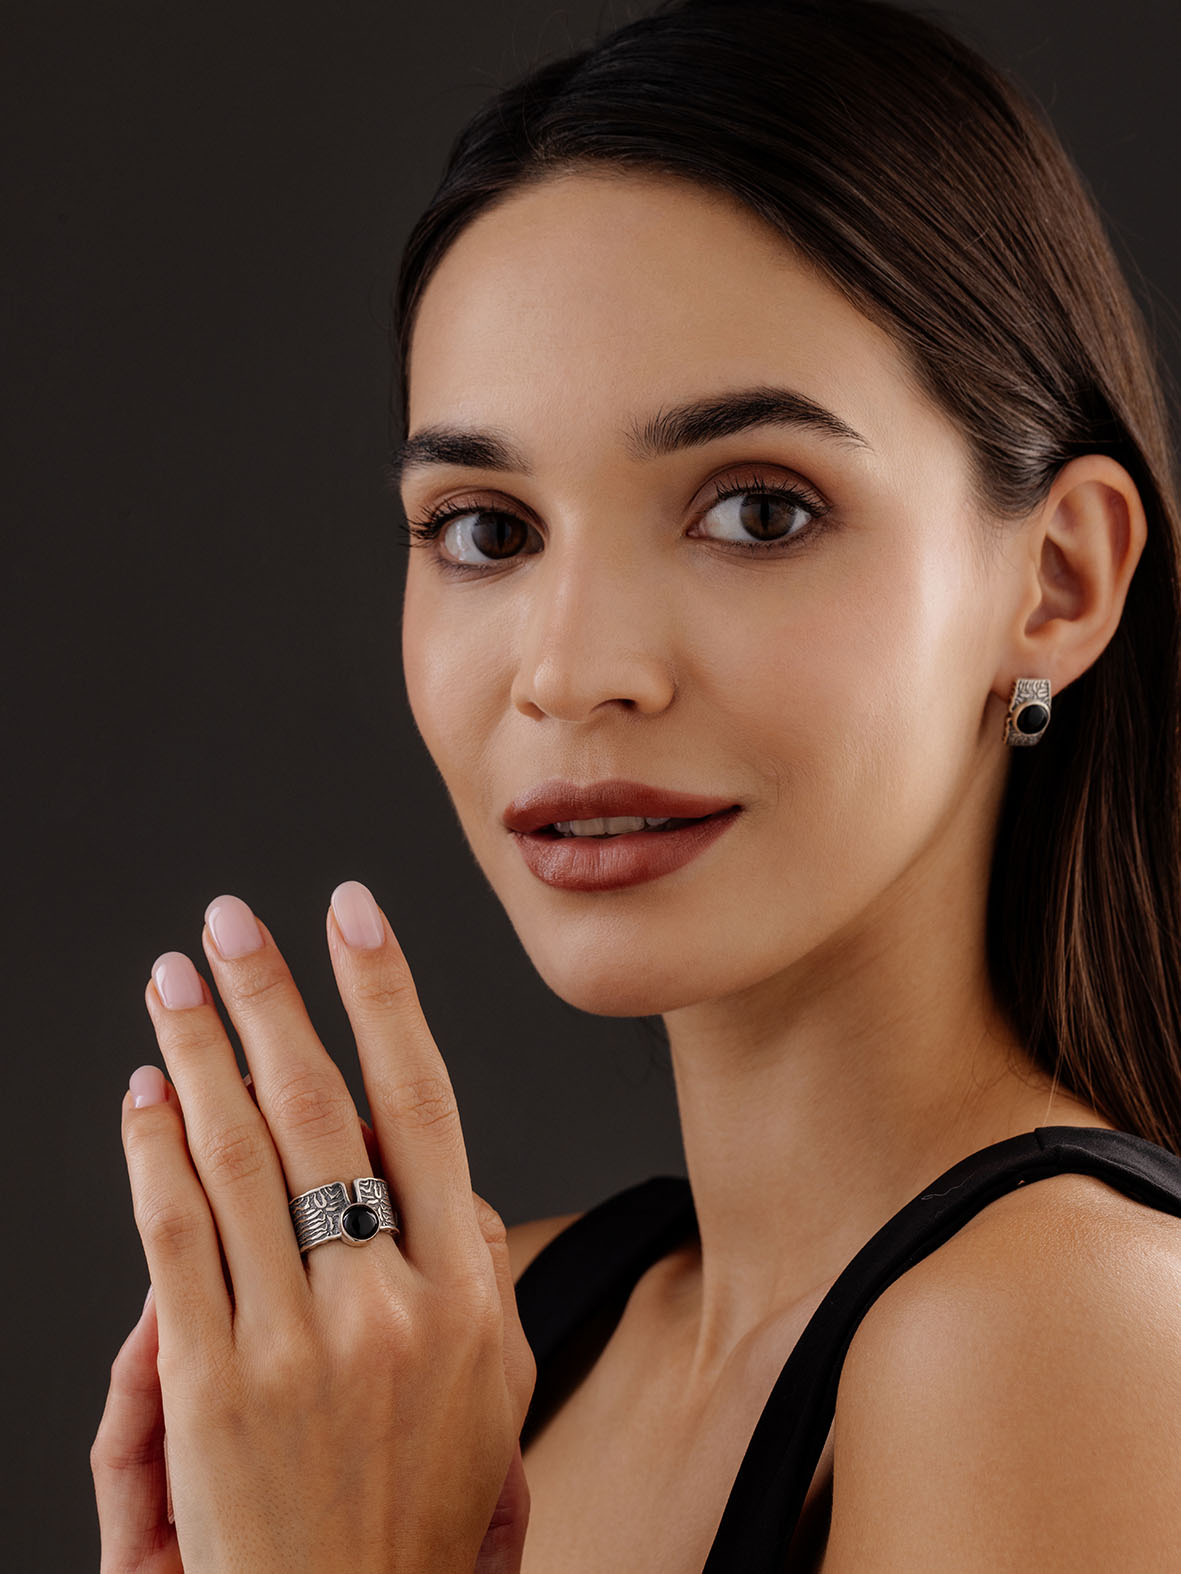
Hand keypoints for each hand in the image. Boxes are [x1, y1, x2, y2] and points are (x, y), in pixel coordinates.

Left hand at [110, 882, 536, 1572]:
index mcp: (463, 1292)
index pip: (421, 1104)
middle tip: (231, 924)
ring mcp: (292, 1346)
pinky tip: (145, 1094)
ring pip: (236, 1158)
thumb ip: (477, 1264)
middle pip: (317, 1110)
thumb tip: (438, 1173)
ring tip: (175, 982)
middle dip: (270, 998)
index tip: (351, 918)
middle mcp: (383, 1305)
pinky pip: (174, 1242)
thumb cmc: (421, 1507)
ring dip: (200, 1051)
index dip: (384, 996)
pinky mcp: (209, 1389)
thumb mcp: (499, 1385)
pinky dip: (153, 1153)